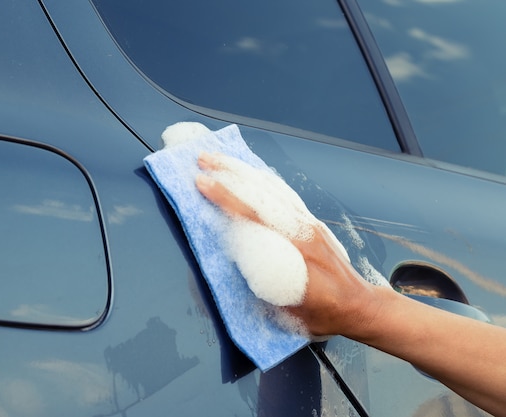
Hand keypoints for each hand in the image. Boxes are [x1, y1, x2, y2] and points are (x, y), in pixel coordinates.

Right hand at [195, 151, 379, 336]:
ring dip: (243, 172)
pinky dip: (265, 180)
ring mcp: (309, 224)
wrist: (360, 306)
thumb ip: (260, 283)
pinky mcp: (312, 222)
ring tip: (219, 160)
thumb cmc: (324, 314)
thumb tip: (232, 257)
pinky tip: (251, 172)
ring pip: (272, 189)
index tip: (202, 184)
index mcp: (294, 256)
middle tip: (203, 159)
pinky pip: (285, 194)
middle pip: (260, 195)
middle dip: (229, 174)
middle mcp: (302, 233)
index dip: (225, 199)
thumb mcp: (286, 310)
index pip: (252, 218)